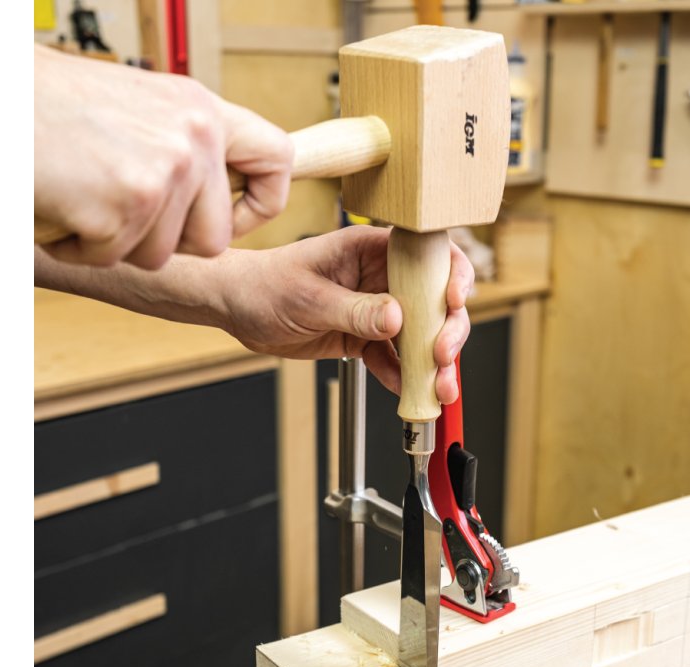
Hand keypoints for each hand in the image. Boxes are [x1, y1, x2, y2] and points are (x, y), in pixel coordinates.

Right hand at [34, 44, 291, 269]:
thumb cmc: (50, 106)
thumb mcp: (140, 110)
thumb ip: (185, 147)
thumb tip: (218, 196)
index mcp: (201, 110)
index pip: (277, 159)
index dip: (262, 203)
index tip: (234, 217)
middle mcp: (193, 137)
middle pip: (214, 239)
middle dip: (166, 241)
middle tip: (118, 207)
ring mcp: (164, 171)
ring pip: (160, 255)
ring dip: (113, 241)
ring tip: (80, 192)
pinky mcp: (127, 203)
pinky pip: (112, 257)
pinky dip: (77, 244)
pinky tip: (60, 202)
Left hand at [215, 226, 473, 402]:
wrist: (237, 308)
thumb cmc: (265, 285)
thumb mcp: (309, 298)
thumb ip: (355, 310)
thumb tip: (398, 318)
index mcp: (371, 249)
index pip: (429, 254)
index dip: (451, 274)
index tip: (453, 301)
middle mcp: (382, 277)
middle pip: (435, 300)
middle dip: (447, 330)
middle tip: (441, 356)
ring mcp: (377, 308)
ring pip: (420, 334)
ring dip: (432, 363)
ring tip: (438, 389)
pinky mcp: (365, 337)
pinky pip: (394, 358)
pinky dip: (402, 376)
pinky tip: (406, 393)